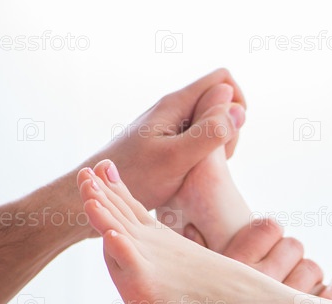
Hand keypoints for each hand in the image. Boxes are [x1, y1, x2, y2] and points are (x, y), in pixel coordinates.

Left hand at [78, 68, 245, 209]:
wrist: (94, 194)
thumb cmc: (133, 179)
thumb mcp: (177, 159)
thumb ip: (209, 133)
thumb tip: (237, 110)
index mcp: (176, 104)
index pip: (223, 81)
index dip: (236, 105)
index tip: (229, 136)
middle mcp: (173, 110)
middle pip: (219, 102)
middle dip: (229, 128)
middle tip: (217, 160)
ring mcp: (169, 127)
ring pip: (210, 123)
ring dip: (218, 145)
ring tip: (202, 170)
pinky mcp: (165, 144)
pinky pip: (197, 140)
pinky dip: (204, 157)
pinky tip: (192, 176)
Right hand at [151, 218, 331, 303]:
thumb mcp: (173, 299)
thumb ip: (188, 260)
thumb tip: (188, 223)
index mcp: (233, 268)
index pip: (266, 229)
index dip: (271, 231)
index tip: (270, 240)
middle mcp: (264, 283)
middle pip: (293, 248)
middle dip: (293, 253)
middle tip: (287, 264)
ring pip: (314, 270)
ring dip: (312, 271)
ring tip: (306, 281)